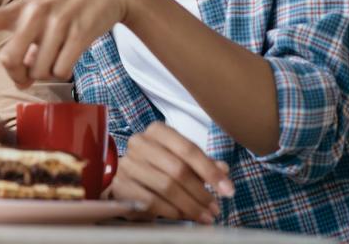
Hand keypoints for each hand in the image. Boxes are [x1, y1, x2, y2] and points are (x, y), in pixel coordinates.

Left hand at [0, 0, 132, 87]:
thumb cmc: (64, 8)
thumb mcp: (37, 14)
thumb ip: (22, 41)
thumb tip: (21, 76)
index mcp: (19, 9)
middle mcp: (33, 14)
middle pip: (11, 61)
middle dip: (18, 76)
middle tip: (27, 76)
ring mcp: (56, 23)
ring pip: (39, 70)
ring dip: (46, 74)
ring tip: (55, 57)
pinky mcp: (78, 33)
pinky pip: (61, 69)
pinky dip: (63, 72)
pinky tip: (69, 57)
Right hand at [111, 122, 233, 223]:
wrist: (124, 179)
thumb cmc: (157, 167)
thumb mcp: (181, 161)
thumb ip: (202, 165)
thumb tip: (223, 170)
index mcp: (157, 131)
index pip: (188, 149)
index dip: (210, 171)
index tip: (228, 190)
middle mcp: (139, 143)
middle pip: (178, 169)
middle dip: (201, 192)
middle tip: (215, 208)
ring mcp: (128, 164)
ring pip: (166, 187)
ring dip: (190, 206)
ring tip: (204, 216)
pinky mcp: (120, 185)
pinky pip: (152, 201)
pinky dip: (172, 211)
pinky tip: (183, 216)